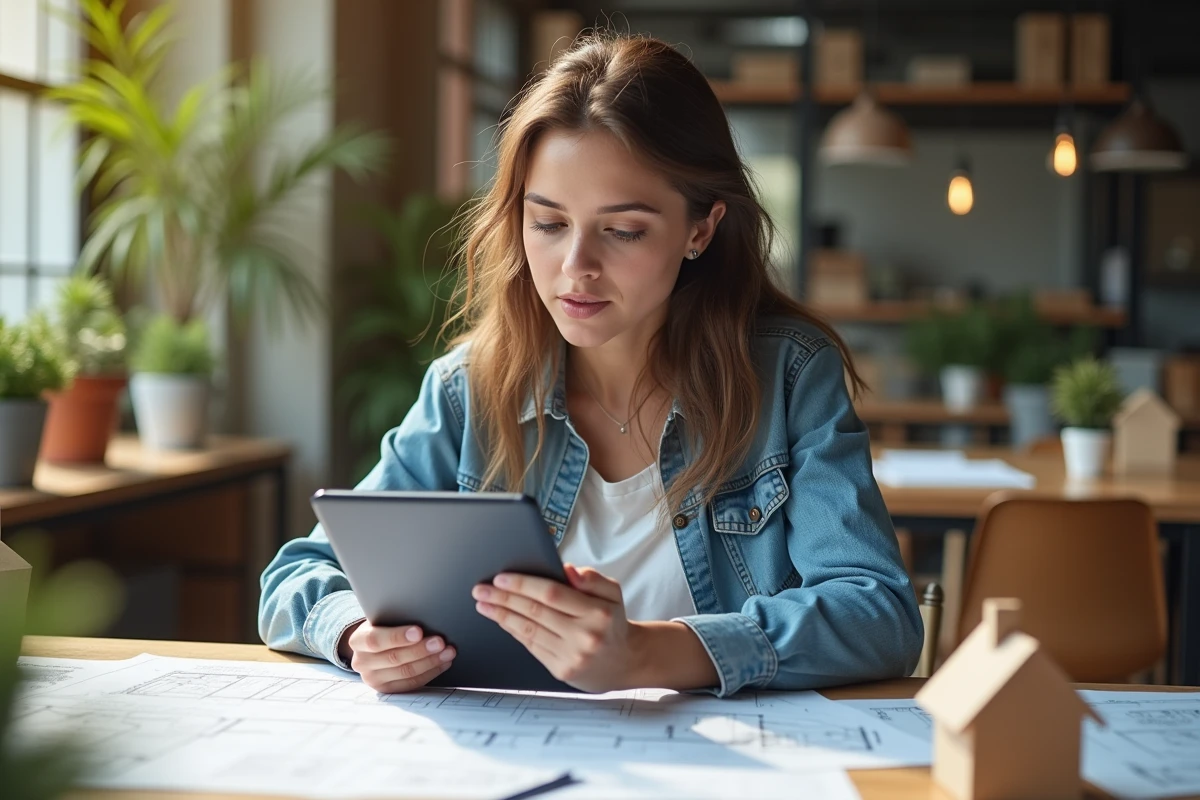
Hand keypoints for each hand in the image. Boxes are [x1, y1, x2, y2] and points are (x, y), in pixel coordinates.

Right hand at [341, 620, 455, 693]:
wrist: (373, 645)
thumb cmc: (383, 626)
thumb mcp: (383, 619)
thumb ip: (396, 619)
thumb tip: (424, 615)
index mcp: (358, 641)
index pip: (375, 640)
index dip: (398, 636)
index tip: (418, 631)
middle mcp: (362, 662)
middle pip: (394, 658)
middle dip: (421, 649)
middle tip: (441, 642)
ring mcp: (373, 679)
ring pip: (406, 672)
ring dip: (431, 662)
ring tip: (448, 652)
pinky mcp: (387, 690)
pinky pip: (411, 684)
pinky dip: (430, 672)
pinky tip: (443, 663)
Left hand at [472, 564, 640, 691]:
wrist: (623, 662)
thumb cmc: (612, 622)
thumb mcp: (613, 593)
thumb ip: (592, 578)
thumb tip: (567, 570)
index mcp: (598, 612)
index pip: (552, 593)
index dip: (523, 585)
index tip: (501, 578)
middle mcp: (585, 636)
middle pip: (536, 612)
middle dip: (504, 599)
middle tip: (481, 589)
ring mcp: (572, 656)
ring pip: (529, 631)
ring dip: (502, 616)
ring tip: (484, 604)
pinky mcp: (561, 671)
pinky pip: (531, 646)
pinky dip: (513, 631)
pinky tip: (501, 620)